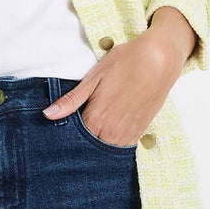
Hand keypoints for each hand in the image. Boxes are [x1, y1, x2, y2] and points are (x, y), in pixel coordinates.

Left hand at [42, 16, 191, 144]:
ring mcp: (128, 133)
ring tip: (95, 128)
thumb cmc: (126, 62)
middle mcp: (112, 131)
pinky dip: (113, 142)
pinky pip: (122, 146)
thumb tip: (48, 114)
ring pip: (106, 149)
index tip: (62, 130)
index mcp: (97, 118)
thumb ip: (71, 100)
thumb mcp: (94, 77)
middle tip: (77, 130)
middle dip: (81, 142)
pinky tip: (108, 131)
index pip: (74, 139)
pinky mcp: (140, 131)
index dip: (66, 135)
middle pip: (90, 147)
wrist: (160, 59)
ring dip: (98, 142)